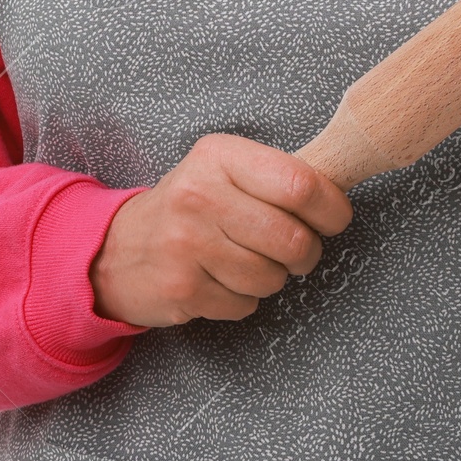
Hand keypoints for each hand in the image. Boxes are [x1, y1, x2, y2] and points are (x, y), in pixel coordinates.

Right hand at [89, 133, 353, 327]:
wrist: (119, 247)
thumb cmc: (191, 205)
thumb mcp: (225, 168)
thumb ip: (276, 174)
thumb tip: (341, 187)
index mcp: (220, 155)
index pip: (299, 183)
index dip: (331, 207)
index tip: (335, 218)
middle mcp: (200, 194)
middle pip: (291, 237)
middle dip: (307, 252)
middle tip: (298, 251)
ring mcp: (187, 243)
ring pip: (271, 276)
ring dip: (273, 277)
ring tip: (251, 261)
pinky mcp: (181, 288)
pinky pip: (245, 304)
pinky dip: (244, 299)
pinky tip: (223, 279)